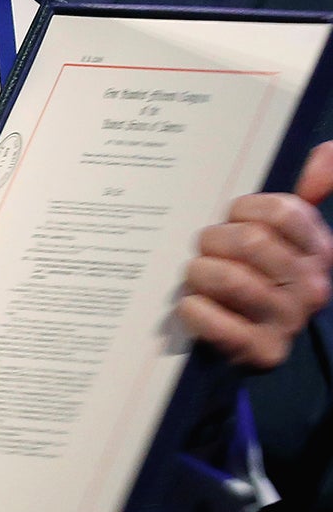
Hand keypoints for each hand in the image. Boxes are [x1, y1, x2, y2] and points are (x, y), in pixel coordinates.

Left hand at [178, 140, 332, 370]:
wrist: (255, 336)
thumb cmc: (263, 269)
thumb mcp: (294, 226)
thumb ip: (321, 178)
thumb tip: (320, 160)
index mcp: (319, 251)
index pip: (282, 212)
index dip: (244, 209)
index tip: (233, 218)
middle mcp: (311, 287)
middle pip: (247, 242)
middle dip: (212, 239)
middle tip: (206, 250)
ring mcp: (287, 321)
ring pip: (226, 278)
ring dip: (198, 272)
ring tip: (197, 276)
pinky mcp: (259, 352)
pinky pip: (212, 320)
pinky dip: (192, 309)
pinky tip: (192, 305)